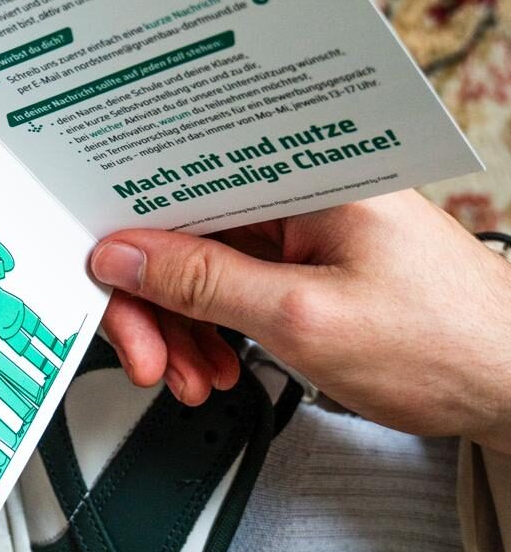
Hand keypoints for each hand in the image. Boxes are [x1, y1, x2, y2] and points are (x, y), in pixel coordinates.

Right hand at [90, 191, 510, 451]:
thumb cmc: (446, 344)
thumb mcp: (303, 320)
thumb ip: (205, 284)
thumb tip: (126, 256)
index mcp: (304, 174)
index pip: (182, 187)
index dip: (133, 241)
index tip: (105, 288)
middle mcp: (303, 189)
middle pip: (187, 230)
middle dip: (157, 303)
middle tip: (150, 359)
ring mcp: (308, 226)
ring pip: (206, 264)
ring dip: (185, 326)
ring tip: (193, 377)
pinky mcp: (313, 260)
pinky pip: (238, 284)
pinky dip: (218, 329)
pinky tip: (219, 365)